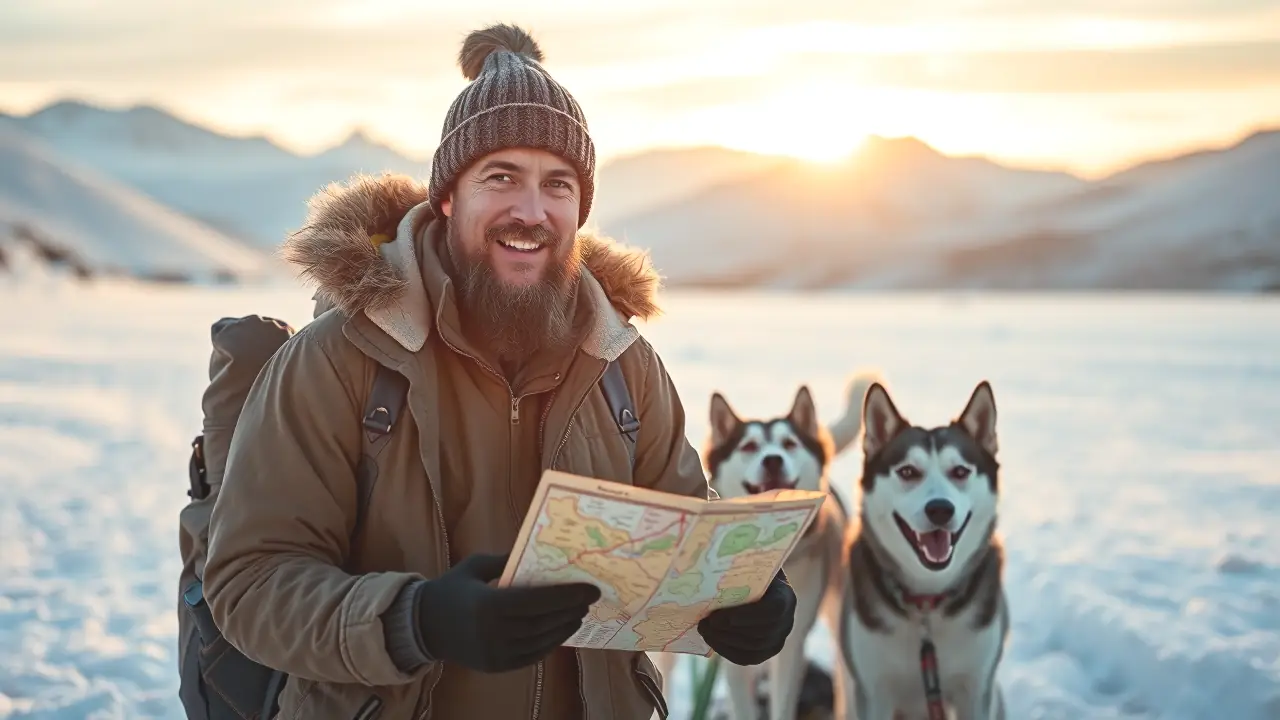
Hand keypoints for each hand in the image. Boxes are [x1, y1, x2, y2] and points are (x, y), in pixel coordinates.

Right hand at [415, 552, 600, 672]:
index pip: (537, 601)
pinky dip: (550, 643)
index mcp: (487, 604)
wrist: (423, 626)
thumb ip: (506, 560)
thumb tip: (538, 550)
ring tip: (579, 613)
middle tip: (589, 598)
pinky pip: (532, 655)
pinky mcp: (497, 666)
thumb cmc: (452, 589)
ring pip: (541, 641)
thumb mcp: (475, 566)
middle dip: (570, 610)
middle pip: (543, 622)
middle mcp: (493, 633)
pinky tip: (560, 629)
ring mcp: (495, 653)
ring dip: (564, 627)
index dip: (566, 595)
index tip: (590, 588)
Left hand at [697, 570, 794, 665]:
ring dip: (724, 641)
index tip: (718, 617)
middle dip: (728, 631)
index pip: (773, 611)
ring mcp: (779, 638)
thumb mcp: (748, 562)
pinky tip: (711, 640)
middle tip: (704, 622)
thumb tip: (710, 562)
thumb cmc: (749, 568)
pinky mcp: (767, 650)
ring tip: (703, 629)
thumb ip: (737, 564)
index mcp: (786, 596)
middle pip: (761, 633)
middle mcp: (787, 620)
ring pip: (753, 648)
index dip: (746, 616)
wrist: (756, 581)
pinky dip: (727, 651)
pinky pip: (748, 657)